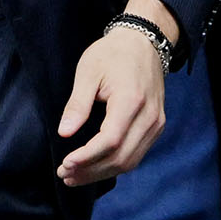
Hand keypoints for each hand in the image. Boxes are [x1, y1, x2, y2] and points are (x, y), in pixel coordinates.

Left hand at [58, 0, 174, 186]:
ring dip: (101, 173)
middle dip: (91, 171)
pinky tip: (94, 167)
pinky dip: (114, 165)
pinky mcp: (156, 127)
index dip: (87, 157)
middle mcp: (149, 117)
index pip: (110, 141)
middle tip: (64, 175)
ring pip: (130, 161)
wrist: (143, 43)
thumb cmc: (112, 55)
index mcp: (131, 101)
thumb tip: (64, 133)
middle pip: (121, 157)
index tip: (66, 164)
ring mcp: (156, 124)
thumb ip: (77, 104)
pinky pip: (136, 154)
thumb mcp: (88, 72)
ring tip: (74, 176)